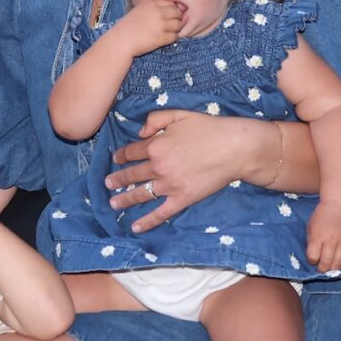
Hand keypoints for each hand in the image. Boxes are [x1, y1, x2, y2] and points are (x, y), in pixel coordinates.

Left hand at [104, 110, 273, 232]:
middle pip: (132, 174)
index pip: (131, 152)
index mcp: (155, 145)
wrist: (233, 148)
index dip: (122, 155)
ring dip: (124, 199)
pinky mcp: (182, 198)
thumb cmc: (208, 128)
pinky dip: (147, 221)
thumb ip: (154, 119)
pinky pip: (161, 213)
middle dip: (117, 179)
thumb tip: (139, 132)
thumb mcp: (178, 114)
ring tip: (113, 203)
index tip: (116, 159)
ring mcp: (169, 185)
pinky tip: (135, 227)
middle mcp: (158, 166)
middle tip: (107, 184)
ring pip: (141, 194)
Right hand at [112, 0, 182, 55]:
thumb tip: (169, 10)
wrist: (121, 40)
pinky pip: (174, 36)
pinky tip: (165, 39)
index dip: (172, 9)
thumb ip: (153, 8)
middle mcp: (157, 13)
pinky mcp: (161, 38)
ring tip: (169, 32)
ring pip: (178, 25)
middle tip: (172, 24)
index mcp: (151, 4)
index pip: (170, 3)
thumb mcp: (139, 10)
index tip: (169, 15)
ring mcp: (160, 25)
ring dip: (176, 29)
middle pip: (177, 13)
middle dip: (177, 18)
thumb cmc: (127, 26)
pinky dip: (172, 38)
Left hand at [306, 201, 340, 272]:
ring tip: (330, 271)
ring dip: (334, 269)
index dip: (311, 261)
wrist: (340, 204)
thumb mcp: (310, 225)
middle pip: (327, 262)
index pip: (313, 256)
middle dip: (322, 269)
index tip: (312, 260)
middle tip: (321, 270)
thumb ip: (311, 241)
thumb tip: (312, 255)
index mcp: (318, 236)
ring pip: (339, 262)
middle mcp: (331, 240)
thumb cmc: (322, 214)